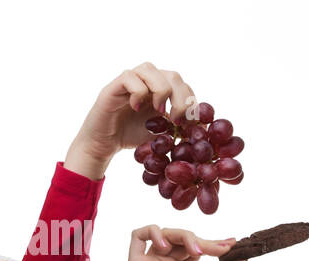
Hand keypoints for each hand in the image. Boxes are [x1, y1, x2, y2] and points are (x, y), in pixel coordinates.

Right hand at [65, 63, 198, 179]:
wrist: (105, 144)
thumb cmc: (133, 136)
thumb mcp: (162, 134)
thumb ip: (179, 127)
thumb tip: (203, 128)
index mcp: (161, 90)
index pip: (184, 85)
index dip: (190, 101)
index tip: (189, 122)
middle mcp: (147, 81)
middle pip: (172, 75)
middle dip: (180, 98)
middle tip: (176, 119)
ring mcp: (131, 81)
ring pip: (150, 69)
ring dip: (160, 91)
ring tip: (158, 111)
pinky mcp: (115, 86)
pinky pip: (130, 77)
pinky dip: (138, 92)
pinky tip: (136, 107)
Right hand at [119, 225, 239, 260]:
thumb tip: (242, 255)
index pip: (196, 248)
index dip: (213, 244)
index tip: (232, 244)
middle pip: (182, 239)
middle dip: (202, 241)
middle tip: (220, 249)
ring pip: (164, 233)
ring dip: (183, 236)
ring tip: (197, 251)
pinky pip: (138, 236)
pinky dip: (153, 232)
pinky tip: (167, 246)